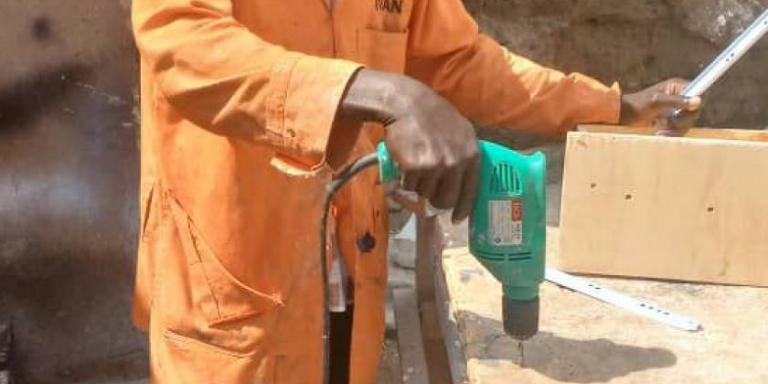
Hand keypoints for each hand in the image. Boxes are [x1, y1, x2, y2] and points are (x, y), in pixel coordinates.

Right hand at [337, 69, 478, 222]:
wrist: (407, 103)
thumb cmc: (433, 115)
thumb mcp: (460, 131)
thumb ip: (464, 155)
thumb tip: (462, 183)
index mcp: (472, 154)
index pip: (471, 191)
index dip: (463, 208)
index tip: (456, 219)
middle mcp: (456, 163)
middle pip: (446, 199)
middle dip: (435, 202)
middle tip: (428, 196)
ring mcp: (435, 166)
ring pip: (425, 193)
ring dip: (418, 186)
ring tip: (415, 167)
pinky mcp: (415, 167)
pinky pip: (408, 185)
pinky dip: (404, 179)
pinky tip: (405, 163)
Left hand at [619, 79, 702, 135]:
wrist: (622, 116)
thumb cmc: (637, 105)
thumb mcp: (657, 102)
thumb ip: (677, 101)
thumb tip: (698, 101)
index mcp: (677, 86)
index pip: (699, 93)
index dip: (695, 106)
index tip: (685, 115)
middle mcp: (679, 95)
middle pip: (694, 111)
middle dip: (682, 121)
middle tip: (666, 124)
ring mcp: (676, 108)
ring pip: (687, 122)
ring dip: (676, 129)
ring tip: (660, 131)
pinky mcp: (671, 119)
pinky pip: (680, 128)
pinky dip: (672, 133)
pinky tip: (659, 133)